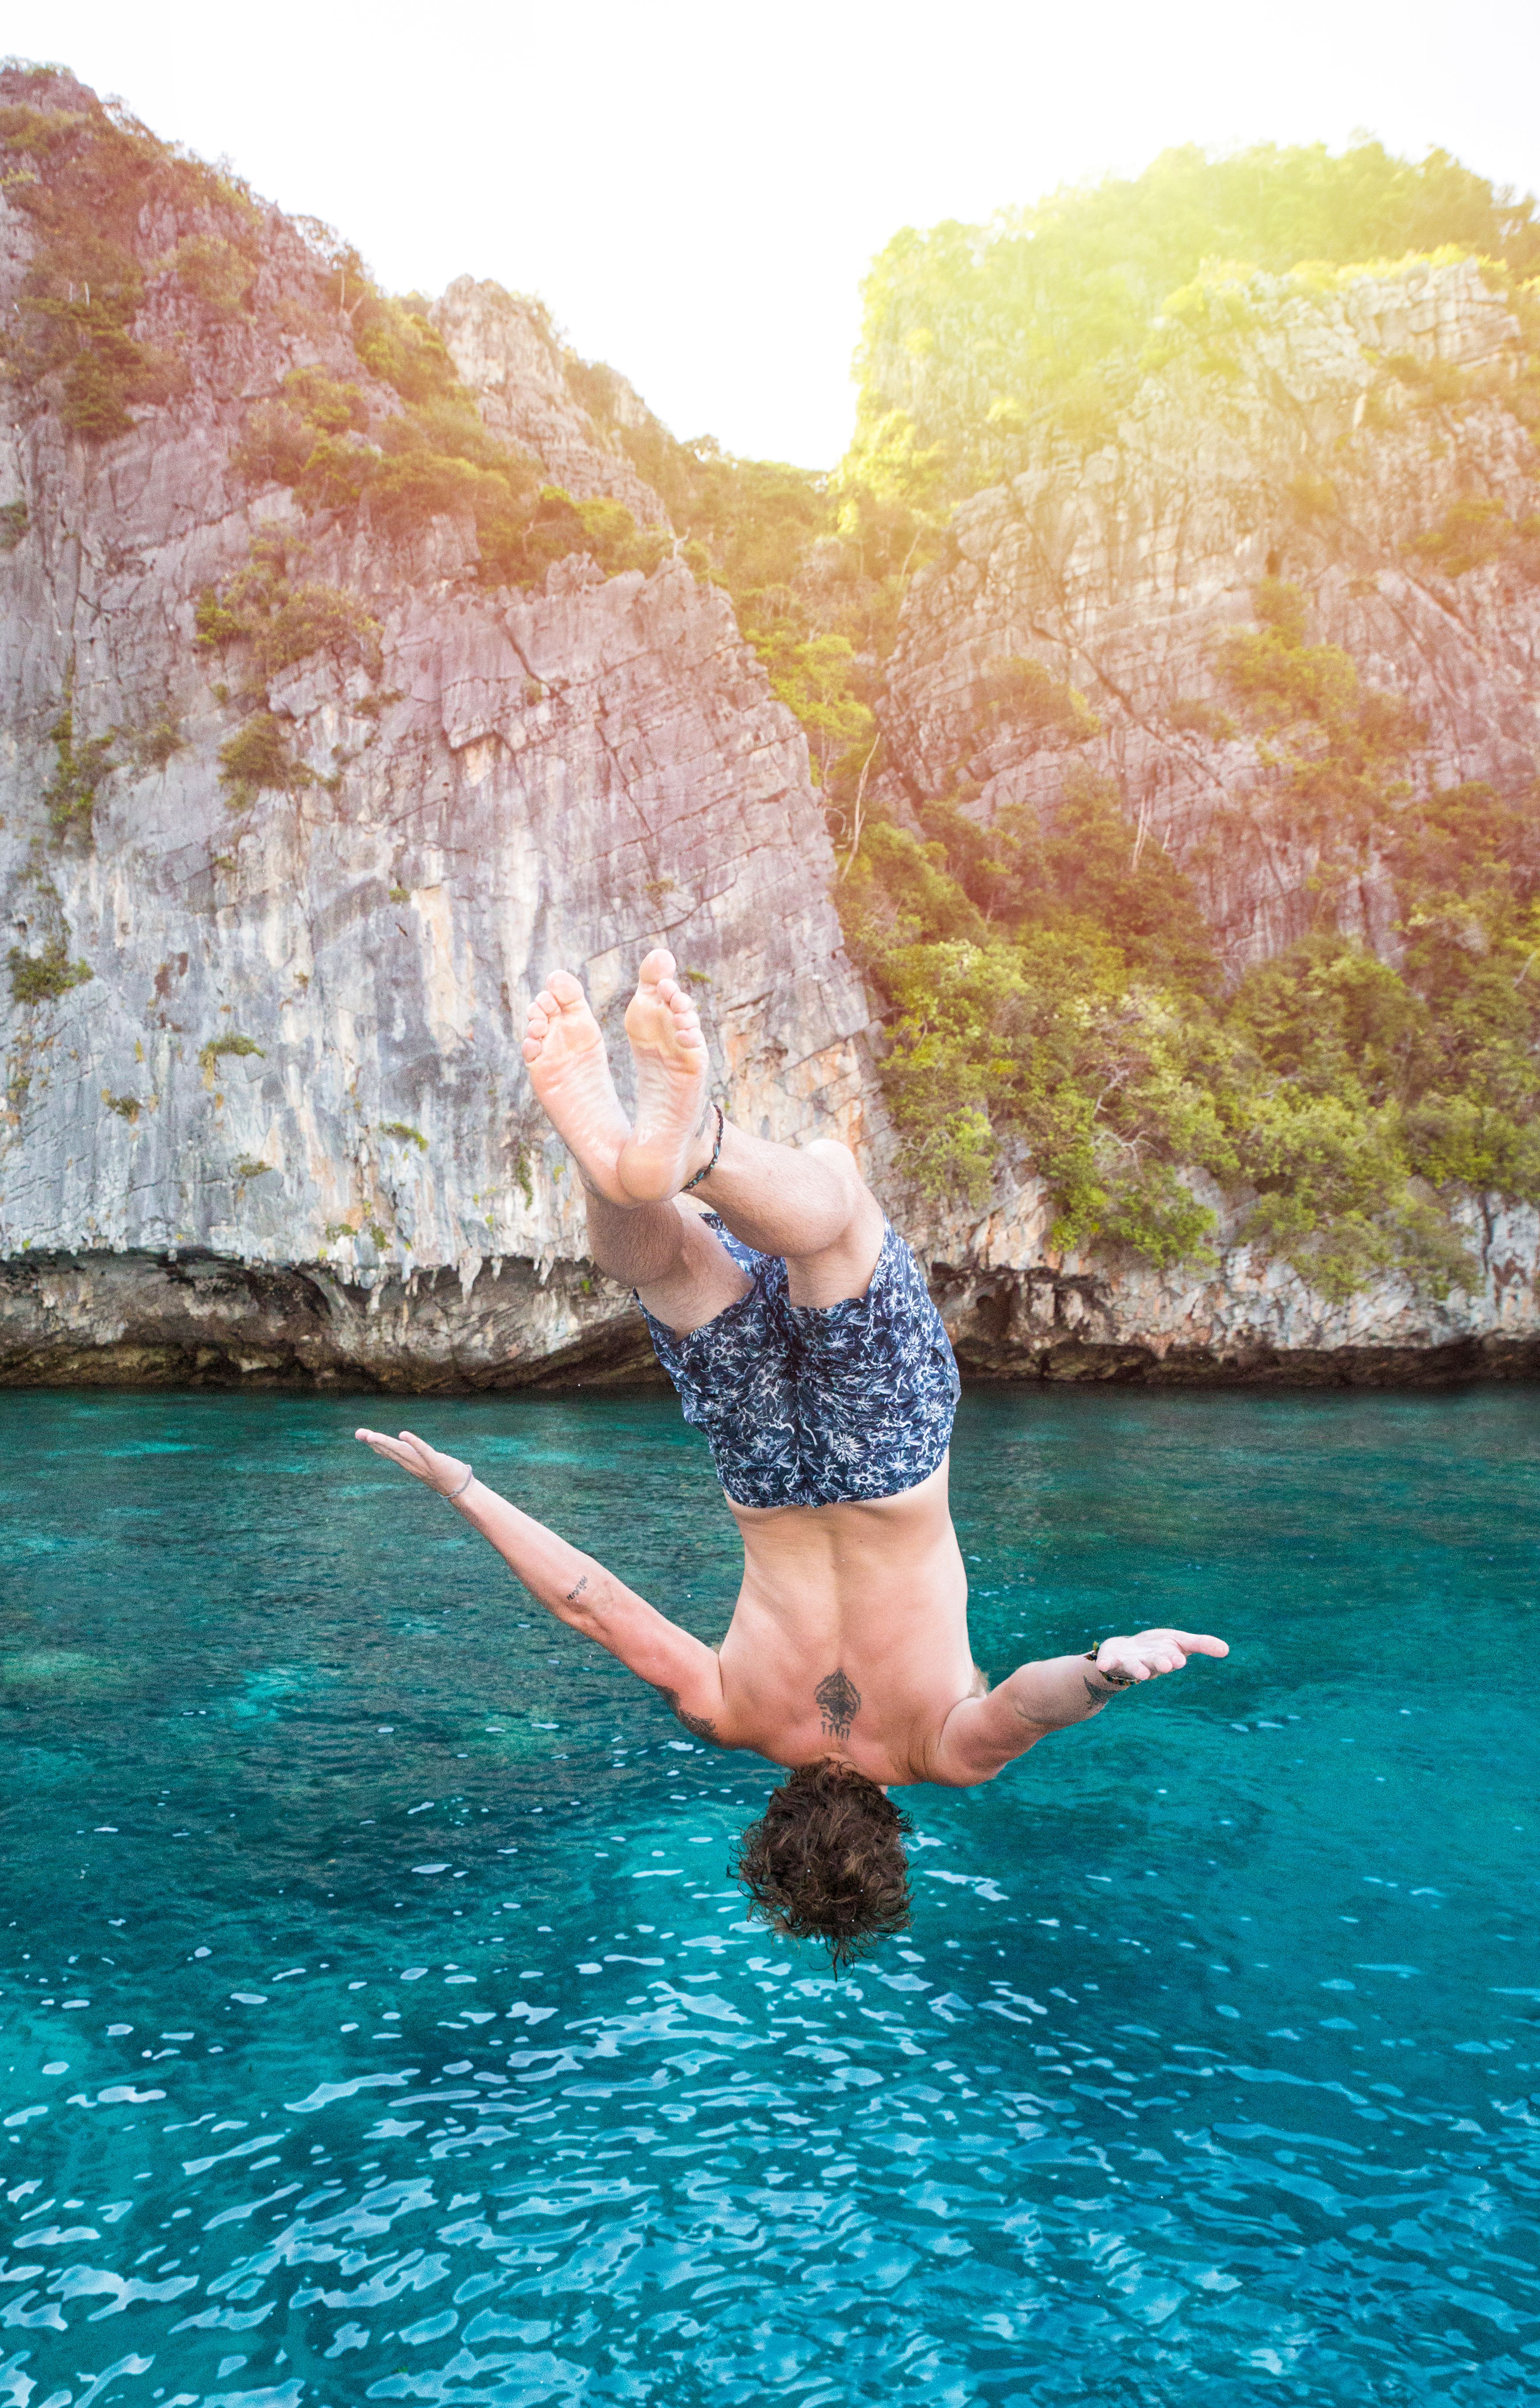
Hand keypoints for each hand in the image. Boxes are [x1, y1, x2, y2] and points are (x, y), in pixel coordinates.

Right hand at [355, 1427, 471, 1498]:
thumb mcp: (426, 1465)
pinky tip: (403, 1434)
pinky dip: (413, 1442)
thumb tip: (407, 1448)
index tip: (361, 1435)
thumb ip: (416, 1458)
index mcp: (410, 1464)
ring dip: (387, 1443)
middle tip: (358, 1433)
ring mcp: (423, 1464)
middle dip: (374, 1442)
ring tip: (372, 1435)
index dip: (376, 1444)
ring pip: (401, 1452)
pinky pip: (423, 1450)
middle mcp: (413, 1465)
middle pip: (391, 1451)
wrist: (461, 1490)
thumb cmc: (445, 1475)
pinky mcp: (436, 1461)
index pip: (390, 1453)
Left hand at [1092, 1628, 1227, 1688]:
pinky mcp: (1112, 1660)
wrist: (1126, 1654)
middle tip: (1168, 1665)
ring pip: (1134, 1668)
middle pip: (1155, 1664)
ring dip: (1138, 1670)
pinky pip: (1107, 1663)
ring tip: (1143, 1673)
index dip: (1174, 1658)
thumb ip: (1201, 1644)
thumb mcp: (1179, 1642)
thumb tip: (1227, 1649)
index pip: (1171, 1657)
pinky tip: (1101, 1664)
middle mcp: (1148, 1663)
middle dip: (1161, 1664)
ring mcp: (1129, 1663)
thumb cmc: (1157, 1649)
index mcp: (1165, 1657)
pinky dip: (1104, 1663)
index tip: (1180, 1660)